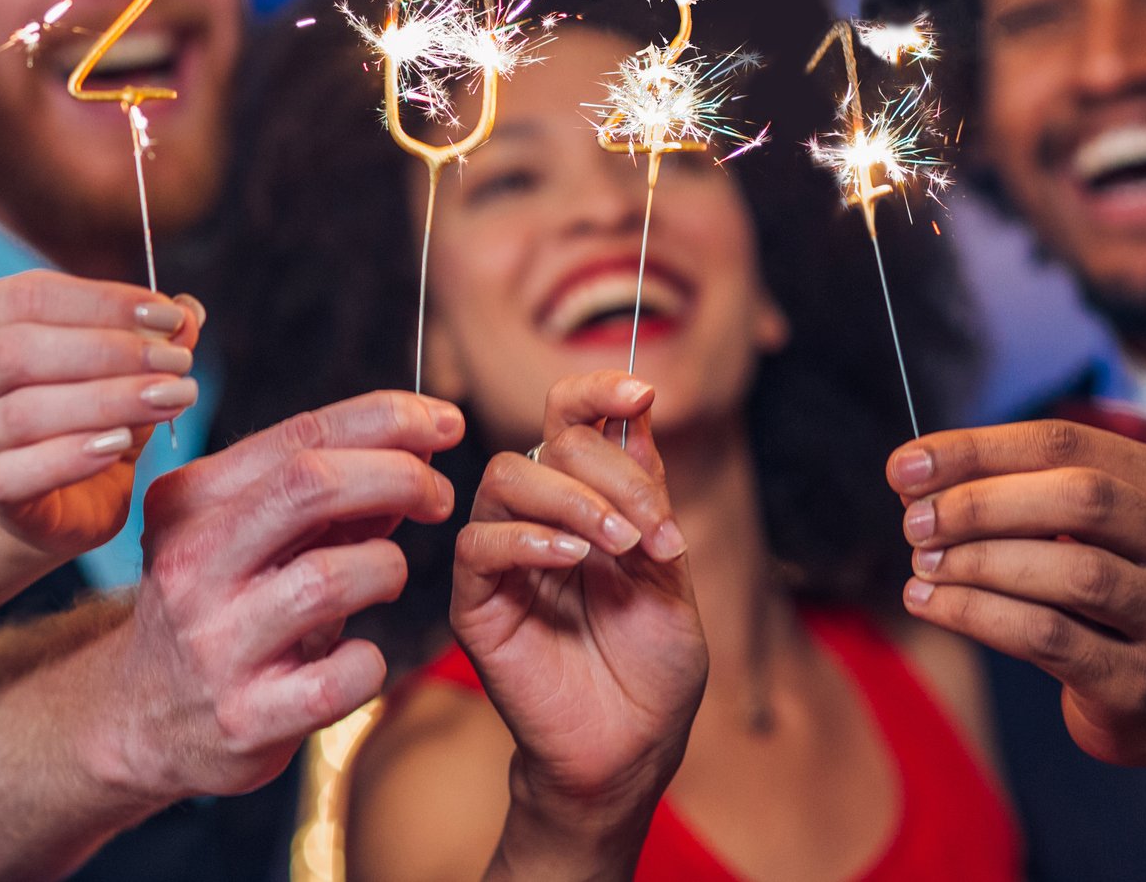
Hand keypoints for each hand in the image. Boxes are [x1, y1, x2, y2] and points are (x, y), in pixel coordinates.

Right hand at [0, 270, 202, 557]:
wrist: (44, 497)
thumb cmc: (78, 411)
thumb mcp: (116, 364)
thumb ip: (147, 333)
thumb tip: (189, 311)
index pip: (29, 296)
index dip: (103, 301)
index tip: (170, 315)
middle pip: (19, 350)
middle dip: (109, 351)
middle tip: (177, 361)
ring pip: (23, 412)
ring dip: (107, 400)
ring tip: (168, 397)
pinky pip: (20, 472)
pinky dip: (74, 455)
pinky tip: (121, 444)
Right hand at [86, 389, 463, 803]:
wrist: (137, 719)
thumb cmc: (213, 608)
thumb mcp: (246, 536)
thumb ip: (323, 495)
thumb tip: (417, 447)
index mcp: (189, 501)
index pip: (301, 436)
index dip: (387, 419)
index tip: (443, 422)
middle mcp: (192, 564)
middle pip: (312, 485)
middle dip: (398, 476)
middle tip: (439, 496)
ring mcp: (215, 643)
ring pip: (333, 576)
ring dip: (385, 567)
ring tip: (383, 577)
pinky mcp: (245, 717)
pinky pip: (347, 673)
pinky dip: (370, 660)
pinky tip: (354, 659)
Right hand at [457, 371, 705, 862]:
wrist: (630, 754)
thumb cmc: (653, 672)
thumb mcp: (669, 573)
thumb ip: (649, 495)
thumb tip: (637, 406)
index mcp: (586, 501)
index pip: (568, 418)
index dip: (596, 391)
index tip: (640, 391)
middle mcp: (539, 518)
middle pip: (544, 441)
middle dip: (608, 472)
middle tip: (652, 531)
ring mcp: (503, 559)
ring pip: (504, 478)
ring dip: (571, 500)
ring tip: (620, 548)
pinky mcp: (476, 603)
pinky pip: (478, 545)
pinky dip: (527, 539)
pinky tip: (573, 561)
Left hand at [887, 420, 1145, 766]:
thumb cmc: (1117, 589)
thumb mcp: (1096, 528)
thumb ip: (1025, 490)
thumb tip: (917, 475)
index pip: (1066, 442)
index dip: (977, 449)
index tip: (905, 465)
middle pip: (1082, 498)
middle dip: (981, 503)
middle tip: (915, 520)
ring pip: (1073, 571)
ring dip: (977, 561)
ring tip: (921, 563)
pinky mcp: (1144, 684)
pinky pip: (1050, 637)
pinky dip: (977, 614)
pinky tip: (931, 602)